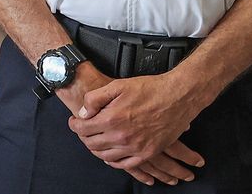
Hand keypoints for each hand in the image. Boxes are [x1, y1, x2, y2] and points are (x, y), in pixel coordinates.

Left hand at [68, 75, 206, 184]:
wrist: (177, 97)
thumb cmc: (149, 89)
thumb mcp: (117, 86)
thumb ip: (95, 99)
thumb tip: (83, 113)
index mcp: (112, 119)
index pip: (82, 129)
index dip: (74, 125)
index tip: (74, 121)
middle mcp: (121, 137)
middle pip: (92, 144)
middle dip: (84, 137)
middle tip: (83, 130)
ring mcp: (135, 148)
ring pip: (106, 157)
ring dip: (97, 150)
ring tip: (95, 141)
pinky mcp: (147, 153)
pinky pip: (126, 165)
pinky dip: (115, 162)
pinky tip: (111, 156)